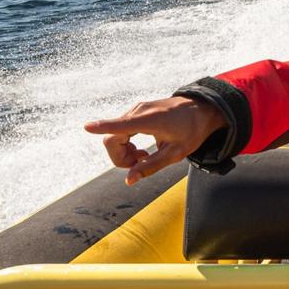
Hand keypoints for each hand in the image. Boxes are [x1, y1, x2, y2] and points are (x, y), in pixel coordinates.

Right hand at [83, 96, 224, 185]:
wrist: (202, 109)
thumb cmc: (192, 131)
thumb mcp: (176, 154)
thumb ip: (151, 166)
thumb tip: (129, 179)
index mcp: (149, 120)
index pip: (121, 125)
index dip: (102, 127)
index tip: (86, 127)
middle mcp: (139, 112)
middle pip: (112, 138)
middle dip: (119, 157)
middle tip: (140, 163)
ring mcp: (136, 110)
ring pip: (114, 135)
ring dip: (123, 152)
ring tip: (143, 156)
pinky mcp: (136, 112)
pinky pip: (120, 130)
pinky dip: (126, 144)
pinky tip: (141, 150)